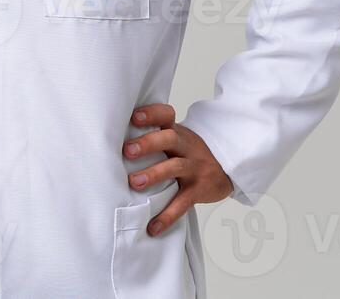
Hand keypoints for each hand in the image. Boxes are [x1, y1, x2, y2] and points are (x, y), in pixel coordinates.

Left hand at [123, 103, 234, 235]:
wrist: (226, 168)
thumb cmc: (189, 152)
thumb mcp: (177, 138)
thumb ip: (154, 136)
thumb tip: (113, 140)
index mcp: (177, 132)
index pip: (166, 115)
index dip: (152, 113)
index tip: (134, 117)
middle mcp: (186, 147)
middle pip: (169, 138)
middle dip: (148, 143)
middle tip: (127, 151)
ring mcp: (193, 168)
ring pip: (175, 167)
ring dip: (154, 174)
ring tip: (134, 183)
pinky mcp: (198, 190)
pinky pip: (182, 203)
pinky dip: (167, 216)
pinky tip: (153, 227)